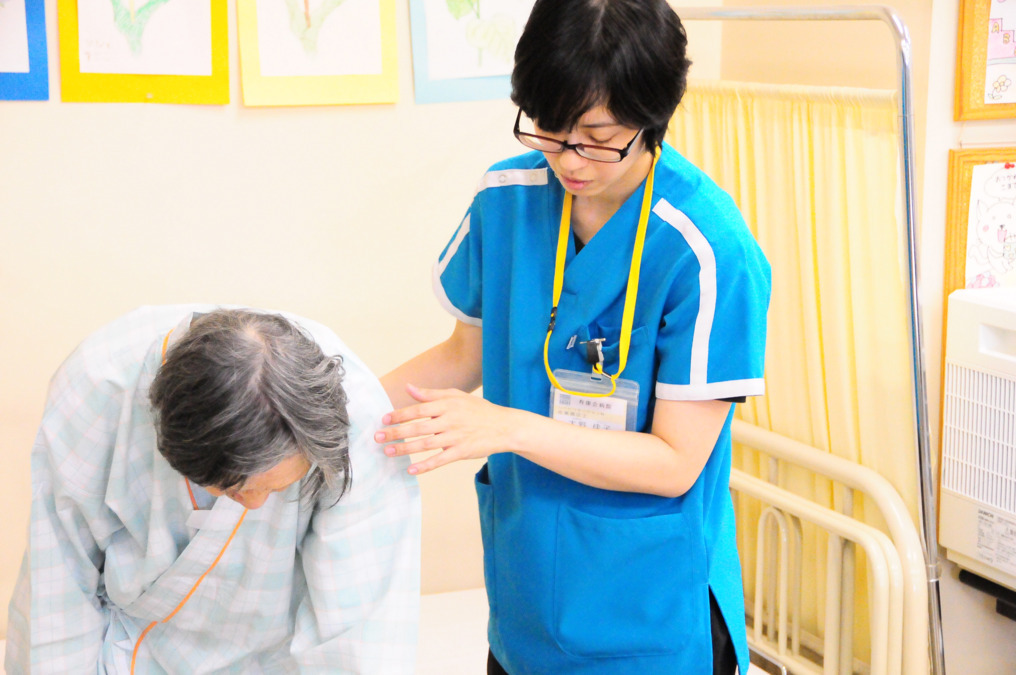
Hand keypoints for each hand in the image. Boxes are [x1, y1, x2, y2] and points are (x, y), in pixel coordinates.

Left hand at [375, 383, 520, 474]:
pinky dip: (425, 466)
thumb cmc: (478, 410)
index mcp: (447, 405)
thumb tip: (408, 388)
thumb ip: (430, 394)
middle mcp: (450, 420)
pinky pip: (440, 460)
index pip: (418, 409)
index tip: (384, 420)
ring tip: (388, 452)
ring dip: (405, 449)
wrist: (504, 426)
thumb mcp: (456, 396)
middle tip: (378, 437)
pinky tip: (411, 470)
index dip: (400, 414)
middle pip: (418, 427)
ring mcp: (456, 437)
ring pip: (425, 444)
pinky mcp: (462, 452)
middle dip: (396, 432)